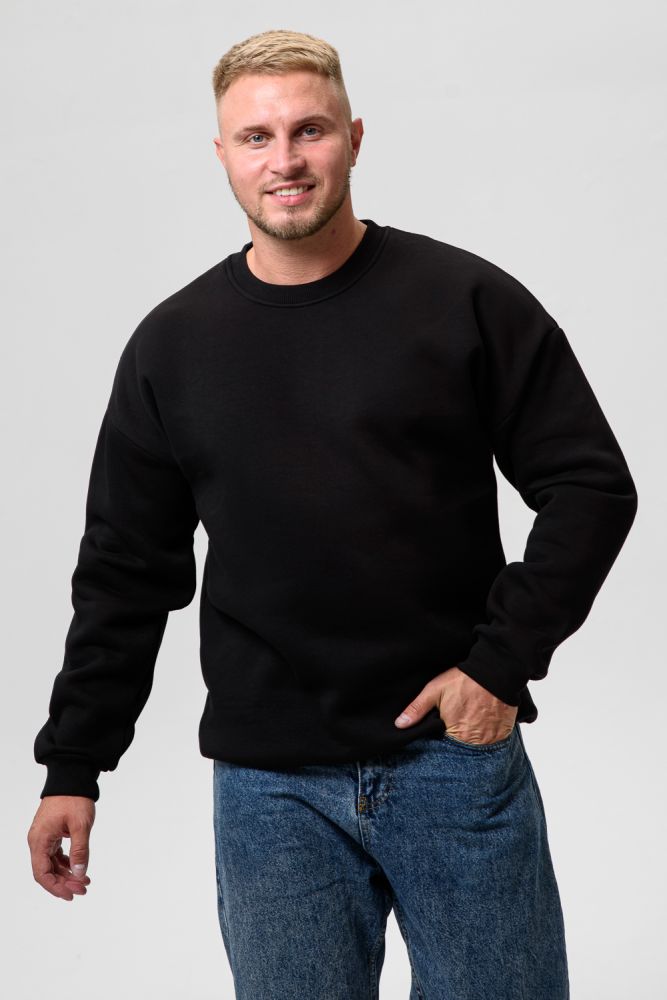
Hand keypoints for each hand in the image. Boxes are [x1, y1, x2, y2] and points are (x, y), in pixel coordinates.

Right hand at [27, 796, 94, 900]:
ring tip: (84, 881)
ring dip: (66, 874)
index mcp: (40, 840)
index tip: (72, 894)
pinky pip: (55, 854)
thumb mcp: (80, 825)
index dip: (56, 887)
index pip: (42, 873)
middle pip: (46, 871)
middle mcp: (38, 841)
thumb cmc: (74, 798)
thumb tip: (79, 874)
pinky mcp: (51, 833)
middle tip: (83, 889)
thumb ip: (80, 851)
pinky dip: (66, 863)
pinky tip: (78, 868)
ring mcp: (44, 837)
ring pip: (51, 864)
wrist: (71, 777)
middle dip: (64, 883)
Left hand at [395, 665, 517, 743]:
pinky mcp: (504, 733)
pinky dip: (487, 739)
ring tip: (469, 728)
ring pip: (478, 750)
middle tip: (456, 730)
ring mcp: (492, 739)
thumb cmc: (463, 680)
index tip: (441, 736)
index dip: (441, 745)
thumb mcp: (435, 690)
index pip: (445, 751)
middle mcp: (475, 741)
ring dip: (473, 744)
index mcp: (456, 734)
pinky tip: (482, 727)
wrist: (494, 670)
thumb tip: (399, 725)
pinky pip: (494, 744)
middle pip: (462, 753)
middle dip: (457, 746)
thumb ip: (417, 709)